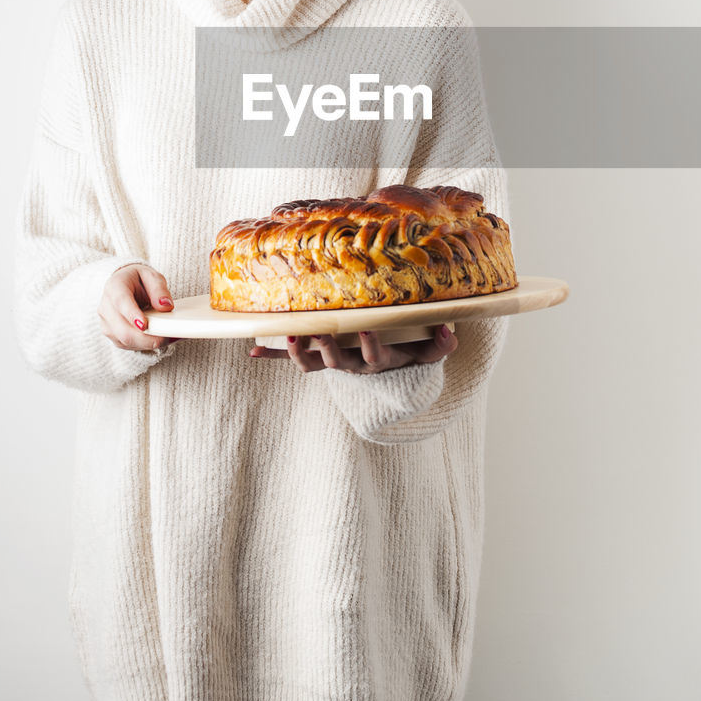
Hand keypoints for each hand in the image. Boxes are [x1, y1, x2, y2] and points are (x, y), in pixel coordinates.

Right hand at [98, 263, 174, 351]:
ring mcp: (106, 324)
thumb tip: (166, 306)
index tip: (144, 325)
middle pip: (123, 329)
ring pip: (126, 340)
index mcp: (114, 287)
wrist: (124, 286)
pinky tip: (158, 339)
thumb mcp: (151, 276)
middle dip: (147, 337)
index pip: (121, 302)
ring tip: (168, 337)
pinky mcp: (112, 335)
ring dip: (148, 342)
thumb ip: (159, 289)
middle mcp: (106, 307)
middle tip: (168, 337)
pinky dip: (145, 344)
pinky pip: (128, 345)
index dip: (132, 315)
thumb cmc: (137, 280)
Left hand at [249, 324, 457, 373]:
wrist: (388, 373)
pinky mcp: (316, 359)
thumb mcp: (427, 352)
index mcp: (378, 362)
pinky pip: (291, 360)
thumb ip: (441, 345)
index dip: (370, 345)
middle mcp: (352, 364)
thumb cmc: (409, 353)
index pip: (374, 358)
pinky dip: (271, 354)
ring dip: (296, 352)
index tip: (365, 327)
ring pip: (311, 364)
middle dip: (327, 347)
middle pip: (337, 362)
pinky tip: (251, 349)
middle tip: (319, 330)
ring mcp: (332, 363)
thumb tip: (449, 330)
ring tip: (288, 335)